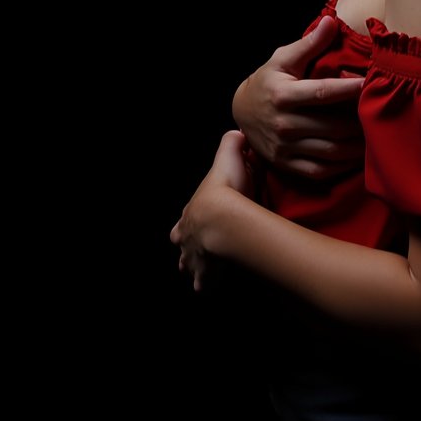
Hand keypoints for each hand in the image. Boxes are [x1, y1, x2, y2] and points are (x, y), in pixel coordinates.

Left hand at [170, 129, 252, 290]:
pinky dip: (205, 284)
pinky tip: (207, 289)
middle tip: (190, 255)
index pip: (186, 216)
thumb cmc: (225, 188)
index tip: (191, 226)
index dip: (188, 221)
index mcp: (191, 210)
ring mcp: (193, 253)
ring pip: (188, 264)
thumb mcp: (228, 157)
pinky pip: (203, 281)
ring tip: (197, 279)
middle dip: (185, 248)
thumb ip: (233, 143)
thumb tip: (239, 132)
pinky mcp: (204, 269)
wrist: (221, 215)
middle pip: (182, 242)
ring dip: (193, 269)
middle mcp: (187, 234)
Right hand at [233, 14, 363, 177]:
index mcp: (283, 95)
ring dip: (357, 146)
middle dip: (359, 122)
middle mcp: (283, 123)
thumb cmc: (267, 81)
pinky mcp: (286, 164)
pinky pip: (321, 170)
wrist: (241, 111)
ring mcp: (284, 148)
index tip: (371, 84)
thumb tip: (332, 21)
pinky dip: (342, 166)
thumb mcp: (282, 58)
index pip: (323, 93)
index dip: (350, 90)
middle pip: (333, 126)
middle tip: (380, 115)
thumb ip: (309, 43)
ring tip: (375, 136)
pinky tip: (356, 155)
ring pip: (331, 151)